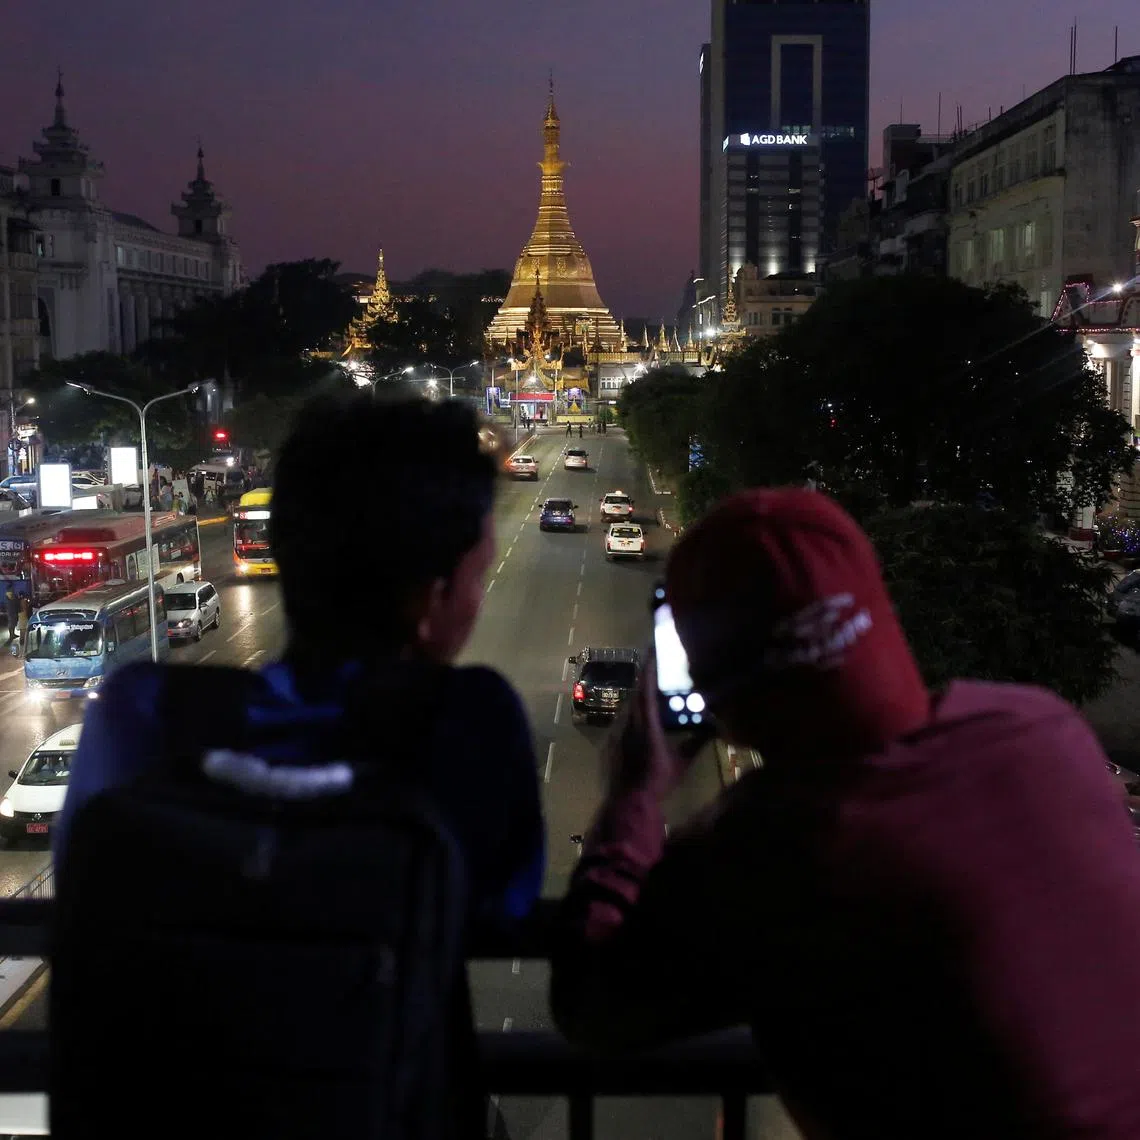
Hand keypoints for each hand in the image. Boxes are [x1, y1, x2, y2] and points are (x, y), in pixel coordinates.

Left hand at [605, 649, 708, 800]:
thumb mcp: (681, 762)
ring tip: (654, 690)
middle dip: (646, 678)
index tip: (653, 650)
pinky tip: (643, 718)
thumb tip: (715, 728)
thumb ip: (696, 743)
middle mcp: (629, 722)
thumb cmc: (657, 781)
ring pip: (630, 706)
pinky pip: (625, 719)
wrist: (628, 801)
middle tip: (657, 666)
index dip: (649, 668)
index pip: (646, 689)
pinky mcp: (612, 740)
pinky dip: (635, 712)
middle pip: (637, 693)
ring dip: (641, 696)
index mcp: (646, 724)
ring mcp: (618, 731)